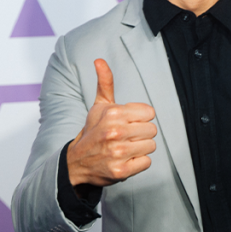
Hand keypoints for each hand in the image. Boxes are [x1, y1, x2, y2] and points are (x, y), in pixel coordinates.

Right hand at [66, 59, 157, 192]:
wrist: (75, 162)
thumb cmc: (93, 132)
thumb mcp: (99, 106)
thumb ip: (105, 83)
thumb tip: (100, 60)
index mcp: (113, 114)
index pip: (150, 113)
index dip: (140, 118)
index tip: (126, 123)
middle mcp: (115, 132)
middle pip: (152, 130)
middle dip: (140, 134)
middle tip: (124, 137)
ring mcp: (118, 153)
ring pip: (151, 146)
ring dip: (140, 149)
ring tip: (124, 148)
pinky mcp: (121, 171)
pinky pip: (146, 162)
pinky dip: (137, 163)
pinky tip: (124, 160)